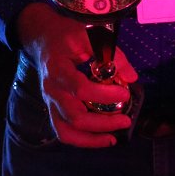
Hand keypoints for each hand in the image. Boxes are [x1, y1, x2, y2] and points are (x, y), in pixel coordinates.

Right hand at [16, 3, 136, 147]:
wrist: (43, 38)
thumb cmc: (66, 36)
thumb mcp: (89, 36)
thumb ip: (112, 55)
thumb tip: (131, 78)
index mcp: (58, 69)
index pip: (81, 89)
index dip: (105, 94)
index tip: (125, 92)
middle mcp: (52, 90)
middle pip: (75, 117)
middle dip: (103, 123)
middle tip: (126, 119)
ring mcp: (50, 102)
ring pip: (66, 131)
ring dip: (92, 139)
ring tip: (113, 137)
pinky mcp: (53, 109)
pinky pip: (64, 132)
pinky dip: (82, 140)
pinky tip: (101, 138)